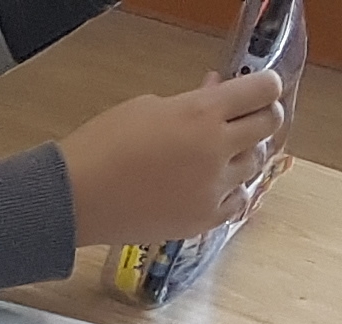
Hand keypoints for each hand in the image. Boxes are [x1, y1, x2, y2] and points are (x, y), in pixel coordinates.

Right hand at [61, 70, 284, 247]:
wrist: (72, 200)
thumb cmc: (101, 146)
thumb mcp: (147, 107)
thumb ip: (191, 100)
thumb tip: (217, 92)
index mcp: (202, 112)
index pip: (264, 89)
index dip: (263, 86)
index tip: (256, 91)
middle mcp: (216, 149)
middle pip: (269, 125)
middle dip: (258, 118)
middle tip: (240, 122)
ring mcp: (213, 188)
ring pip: (253, 164)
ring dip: (239, 156)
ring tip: (212, 158)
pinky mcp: (203, 219)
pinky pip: (237, 201)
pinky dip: (228, 191)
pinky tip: (207, 187)